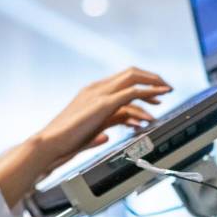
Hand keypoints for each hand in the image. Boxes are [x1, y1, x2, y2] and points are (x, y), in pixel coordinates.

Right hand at [37, 67, 171, 163]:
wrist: (50, 143)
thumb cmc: (65, 140)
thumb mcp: (91, 129)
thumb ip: (105, 124)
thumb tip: (111, 132)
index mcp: (92, 92)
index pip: (122, 79)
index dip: (142, 82)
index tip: (156, 93)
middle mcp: (96, 88)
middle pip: (131, 73)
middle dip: (152, 78)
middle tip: (166, 89)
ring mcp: (99, 94)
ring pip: (134, 78)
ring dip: (153, 84)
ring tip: (167, 93)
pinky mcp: (103, 104)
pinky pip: (132, 94)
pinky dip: (148, 95)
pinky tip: (157, 104)